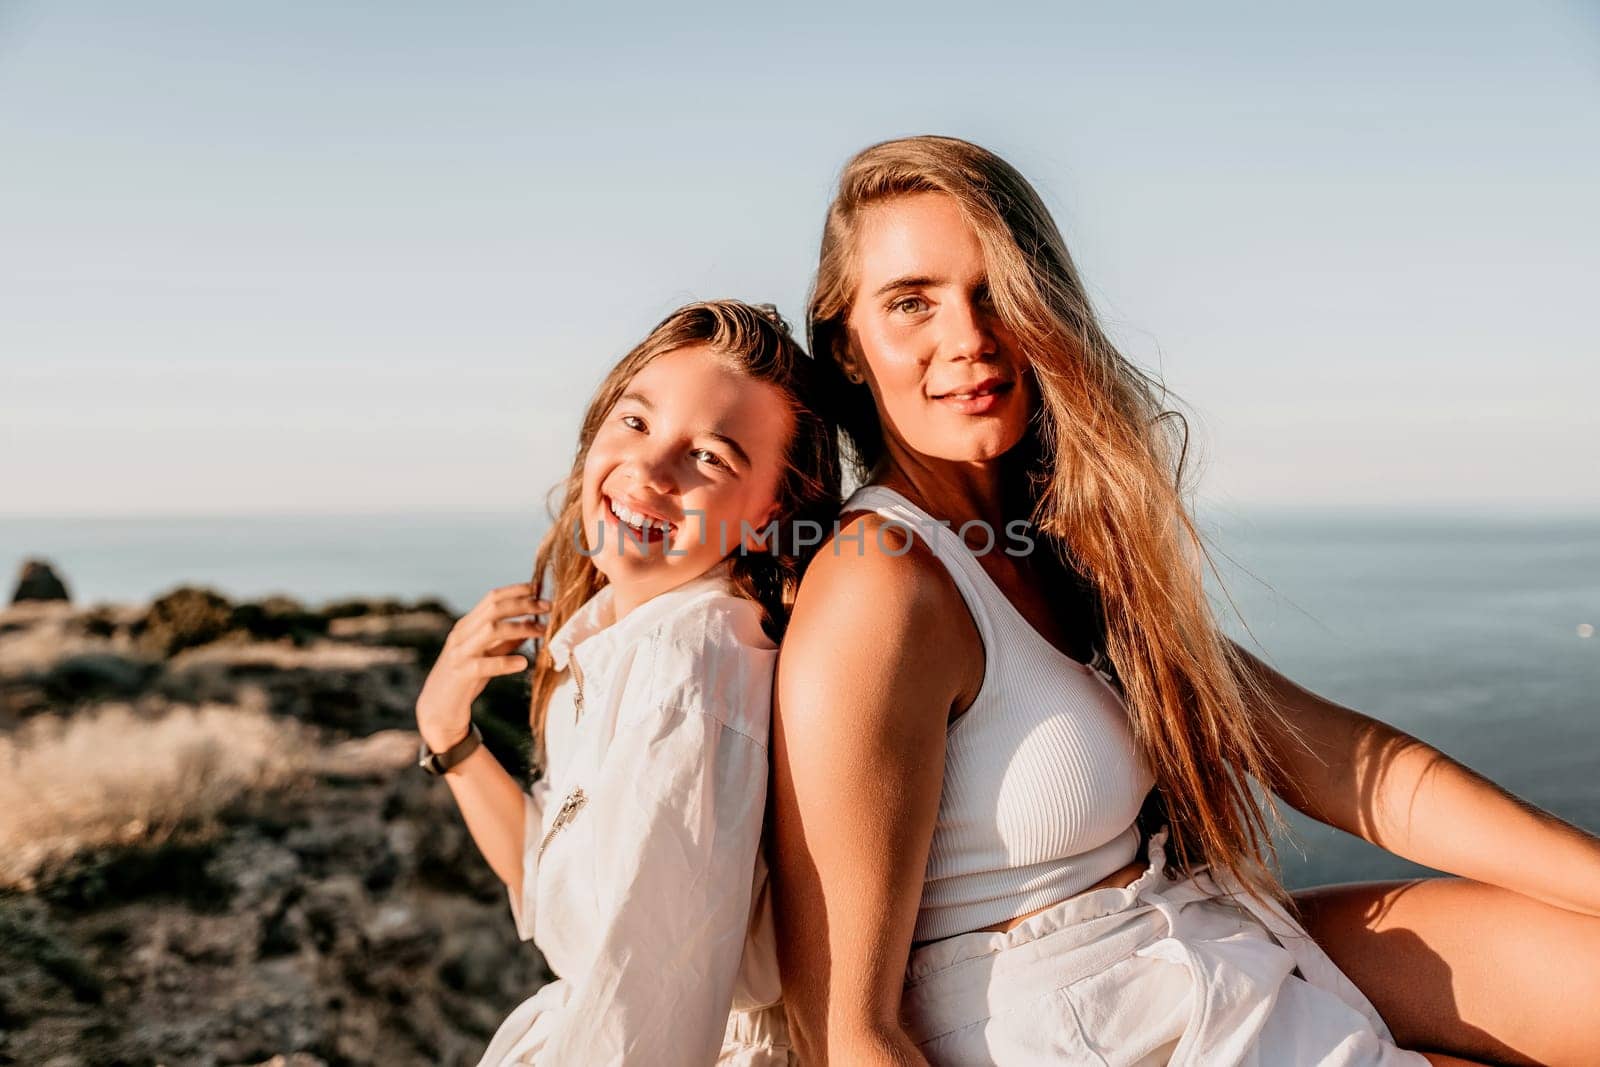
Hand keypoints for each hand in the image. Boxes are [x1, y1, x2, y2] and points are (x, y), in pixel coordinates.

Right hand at [416, 583, 546, 752]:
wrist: (437, 709)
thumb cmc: (465, 679)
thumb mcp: (487, 655)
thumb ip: (506, 641)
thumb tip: (531, 626)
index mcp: (467, 625)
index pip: (492, 598)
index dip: (516, 590)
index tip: (539, 588)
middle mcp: (462, 634)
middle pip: (494, 609)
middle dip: (523, 604)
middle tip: (548, 606)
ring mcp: (459, 653)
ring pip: (490, 630)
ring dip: (520, 627)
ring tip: (542, 631)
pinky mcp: (460, 674)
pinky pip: (483, 664)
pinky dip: (505, 662)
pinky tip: (523, 663)